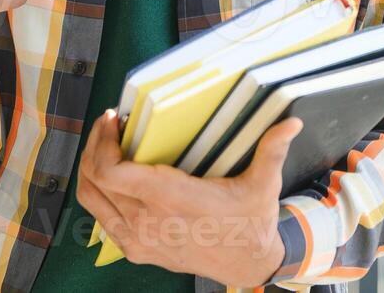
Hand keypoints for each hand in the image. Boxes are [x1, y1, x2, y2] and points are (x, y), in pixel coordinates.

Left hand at [76, 108, 300, 285]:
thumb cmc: (251, 222)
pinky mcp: (135, 249)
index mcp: (171, 200)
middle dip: (95, 144)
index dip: (103, 142)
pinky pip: (101, 217)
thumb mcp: (264, 184)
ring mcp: (137, 239)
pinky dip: (99, 191)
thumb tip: (292, 121)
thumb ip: (272, 149)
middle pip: (94, 179)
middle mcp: (147, 221)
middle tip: (110, 123)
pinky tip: (114, 173)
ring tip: (106, 143)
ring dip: (91, 167)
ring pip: (91, 199)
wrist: (246, 265)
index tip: (115, 118)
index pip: (112, 172)